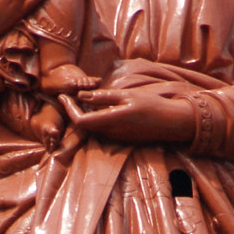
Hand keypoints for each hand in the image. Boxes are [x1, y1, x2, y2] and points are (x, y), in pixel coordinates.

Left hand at [63, 82, 195, 145]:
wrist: (170, 123)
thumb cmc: (151, 105)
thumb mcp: (126, 96)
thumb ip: (103, 97)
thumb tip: (82, 96)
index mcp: (110, 121)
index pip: (80, 121)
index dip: (68, 110)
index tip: (63, 97)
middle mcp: (110, 133)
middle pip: (83, 126)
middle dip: (73, 112)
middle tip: (68, 95)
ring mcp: (115, 138)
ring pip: (91, 128)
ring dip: (83, 115)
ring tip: (80, 98)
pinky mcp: (120, 138)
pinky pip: (101, 130)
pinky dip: (94, 119)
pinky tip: (96, 107)